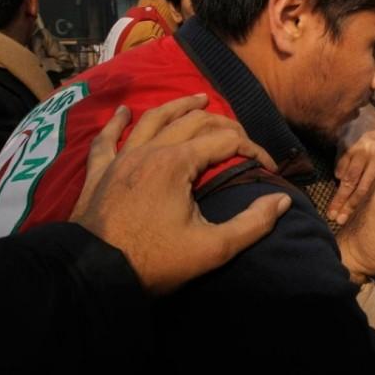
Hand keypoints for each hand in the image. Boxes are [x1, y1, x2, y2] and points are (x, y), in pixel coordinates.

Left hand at [70, 94, 288, 294]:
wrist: (91, 275)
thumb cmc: (154, 261)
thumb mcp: (212, 249)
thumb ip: (252, 223)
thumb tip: (282, 201)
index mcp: (177, 163)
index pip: (226, 142)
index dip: (253, 150)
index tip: (269, 168)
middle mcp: (150, 150)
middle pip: (194, 122)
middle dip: (224, 124)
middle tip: (241, 133)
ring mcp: (121, 158)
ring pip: (154, 120)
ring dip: (179, 106)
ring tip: (199, 99)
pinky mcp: (99, 172)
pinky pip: (107, 139)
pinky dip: (116, 122)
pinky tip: (122, 111)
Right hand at [329, 105, 374, 224]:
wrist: (366, 115)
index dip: (371, 206)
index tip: (362, 221)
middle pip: (362, 188)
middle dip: (350, 207)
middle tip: (341, 222)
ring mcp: (360, 149)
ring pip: (348, 181)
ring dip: (339, 199)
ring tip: (332, 215)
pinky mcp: (345, 144)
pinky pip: (340, 168)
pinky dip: (338, 181)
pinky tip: (336, 196)